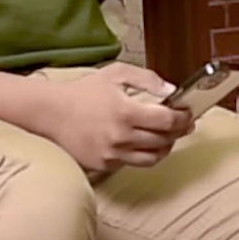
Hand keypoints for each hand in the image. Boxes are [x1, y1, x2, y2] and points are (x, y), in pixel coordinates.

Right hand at [38, 62, 193, 175]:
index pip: (168, 121)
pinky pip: (133, 163)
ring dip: (165, 147)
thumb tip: (172, 91)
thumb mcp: (116, 74)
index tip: (188, 113)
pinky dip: (143, 154)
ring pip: (153, 158)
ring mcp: (112, 154)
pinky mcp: (104, 165)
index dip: (184, 118)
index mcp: (126, 112)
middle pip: (164, 140)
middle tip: (184, 124)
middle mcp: (121, 137)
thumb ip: (148, 79)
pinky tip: (143, 143)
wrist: (50, 113)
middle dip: (179, 131)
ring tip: (168, 136)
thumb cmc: (83, 92)